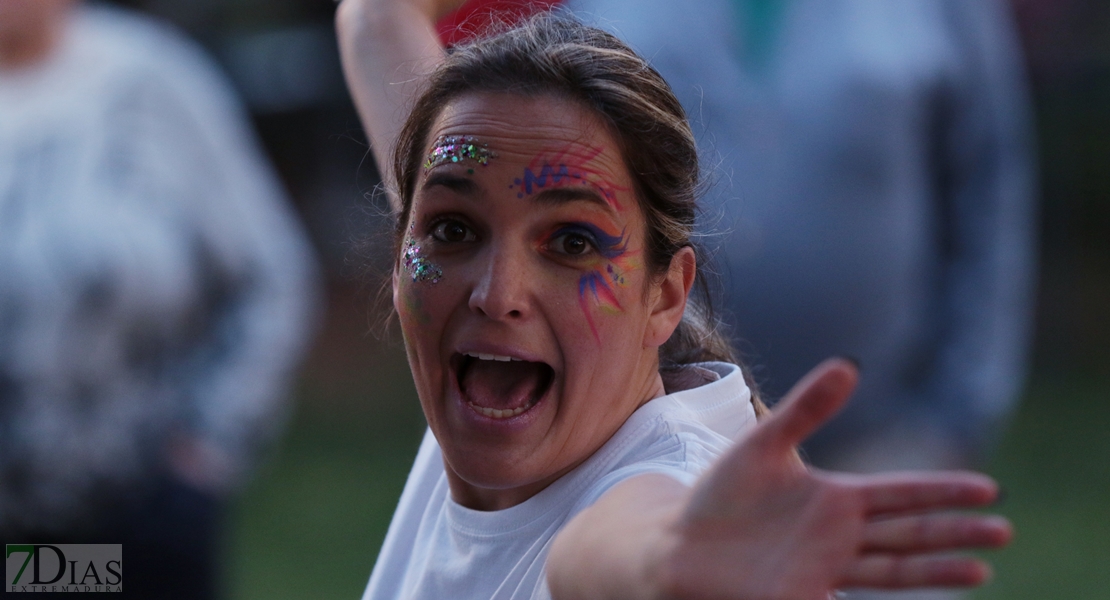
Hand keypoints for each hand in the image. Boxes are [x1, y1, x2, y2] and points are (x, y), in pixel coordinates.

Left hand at [657, 358, 1011, 598]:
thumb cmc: (720, 496)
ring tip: (980, 572)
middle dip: (955, 532)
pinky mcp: (801, 599)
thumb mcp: (763, 444)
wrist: (678, 545)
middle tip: (1003, 530)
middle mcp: (839, 537)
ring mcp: (824, 571)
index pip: (902, 494)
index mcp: (837, 499)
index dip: (943, 491)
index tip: (988, 489)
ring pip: (892, 570)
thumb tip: (849, 365)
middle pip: (909, 533)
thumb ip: (806, 409)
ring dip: (935, 571)